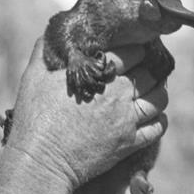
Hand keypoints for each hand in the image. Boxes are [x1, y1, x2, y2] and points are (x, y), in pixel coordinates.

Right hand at [4, 37, 167, 192]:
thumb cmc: (35, 116)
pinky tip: (154, 116)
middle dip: (148, 68)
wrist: (41, 159)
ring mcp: (126, 121)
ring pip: (158, 100)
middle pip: (149, 74)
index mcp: (99, 75)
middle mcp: (119, 95)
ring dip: (158, 92)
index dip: (135, 49)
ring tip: (152, 89)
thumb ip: (43, 51)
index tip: (134, 50)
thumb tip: (49, 34)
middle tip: (144, 68)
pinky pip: (156, 129)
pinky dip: (160, 120)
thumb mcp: (33, 76)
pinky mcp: (128, 144)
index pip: (131, 53)